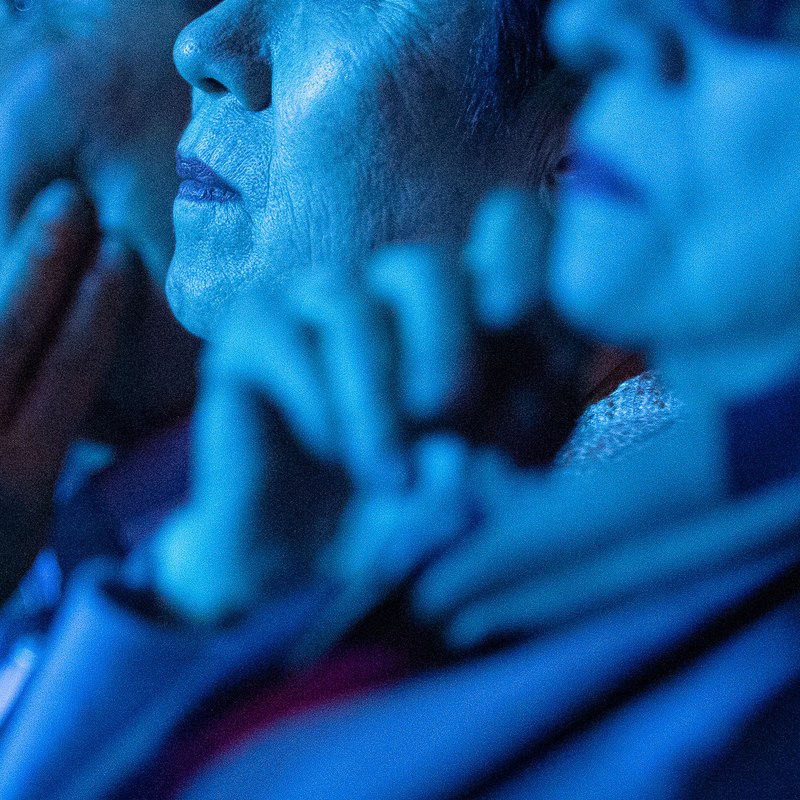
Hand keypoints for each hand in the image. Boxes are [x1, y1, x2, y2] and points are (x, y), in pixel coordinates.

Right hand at [145, 190, 556, 627]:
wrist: (305, 571)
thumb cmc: (415, 513)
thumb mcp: (499, 469)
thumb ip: (533, 412)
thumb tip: (548, 371)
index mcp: (475, 310)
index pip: (510, 229)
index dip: (524, 259)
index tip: (526, 325)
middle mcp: (397, 296)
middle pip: (426, 264)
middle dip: (444, 337)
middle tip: (447, 410)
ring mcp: (319, 306)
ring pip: (348, 299)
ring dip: (374, 393)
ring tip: (387, 474)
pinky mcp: (251, 333)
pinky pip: (281, 333)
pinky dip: (316, 399)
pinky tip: (330, 450)